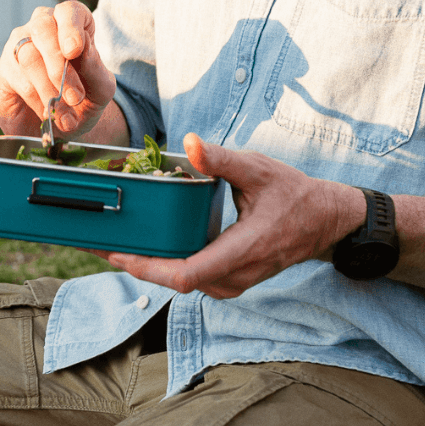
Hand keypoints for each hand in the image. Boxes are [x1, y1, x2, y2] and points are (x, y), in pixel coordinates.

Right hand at [0, 1, 116, 139]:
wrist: (61, 128)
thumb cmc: (84, 101)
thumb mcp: (100, 90)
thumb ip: (95, 69)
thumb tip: (82, 50)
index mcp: (72, 25)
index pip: (70, 11)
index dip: (71, 27)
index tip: (74, 51)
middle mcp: (44, 27)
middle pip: (44, 28)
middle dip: (59, 65)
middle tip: (74, 97)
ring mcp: (21, 45)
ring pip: (29, 55)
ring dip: (49, 89)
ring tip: (64, 115)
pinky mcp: (6, 68)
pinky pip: (18, 78)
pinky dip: (36, 100)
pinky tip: (47, 114)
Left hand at [91, 133, 365, 298]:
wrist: (326, 222)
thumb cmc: (295, 196)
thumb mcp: (259, 170)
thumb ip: (222, 160)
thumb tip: (191, 143)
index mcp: (242, 251)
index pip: (185, 274)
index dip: (147, 268)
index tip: (117, 254)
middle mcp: (235, 275)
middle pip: (174, 281)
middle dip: (135, 265)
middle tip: (99, 245)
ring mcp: (233, 282)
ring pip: (181, 282)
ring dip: (148, 267)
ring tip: (116, 245)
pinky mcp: (230, 280)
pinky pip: (191, 278)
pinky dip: (166, 265)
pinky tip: (147, 248)